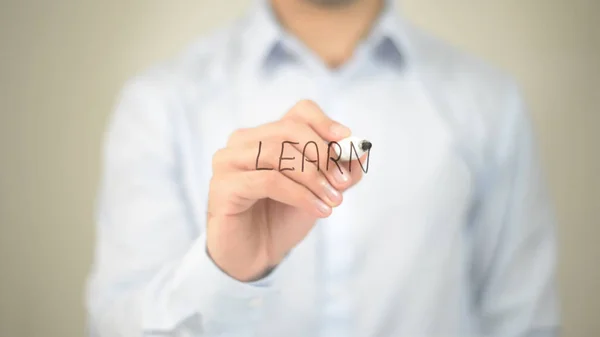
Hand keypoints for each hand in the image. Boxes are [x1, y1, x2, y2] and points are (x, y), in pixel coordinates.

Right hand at [206, 100, 366, 281]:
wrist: (256, 254)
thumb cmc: (283, 217)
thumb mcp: (320, 191)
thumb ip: (340, 171)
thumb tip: (362, 150)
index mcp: (267, 135)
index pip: (299, 113)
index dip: (324, 123)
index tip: (346, 141)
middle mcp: (244, 142)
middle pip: (288, 129)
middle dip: (322, 155)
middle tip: (342, 183)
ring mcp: (228, 161)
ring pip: (277, 153)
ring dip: (313, 177)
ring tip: (333, 201)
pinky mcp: (223, 186)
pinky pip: (267, 180)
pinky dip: (299, 194)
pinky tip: (318, 210)